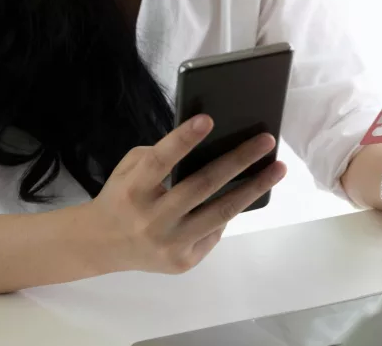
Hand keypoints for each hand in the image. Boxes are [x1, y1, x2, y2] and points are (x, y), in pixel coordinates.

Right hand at [85, 115, 286, 273]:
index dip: (183, 140)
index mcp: (132, 191)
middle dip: (238, 161)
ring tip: (277, 169)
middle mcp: (150, 220)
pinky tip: (248, 193)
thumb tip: (212, 145)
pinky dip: (231, 210)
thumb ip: (159, 156)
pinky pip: (215, 231)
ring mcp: (169, 244)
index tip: (209, 119)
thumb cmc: (123, 197)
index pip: (158, 162)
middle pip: (202, 186)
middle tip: (267, 140)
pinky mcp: (183, 261)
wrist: (103, 245)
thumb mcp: (129, 171)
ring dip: (254, 188)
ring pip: (221, 213)